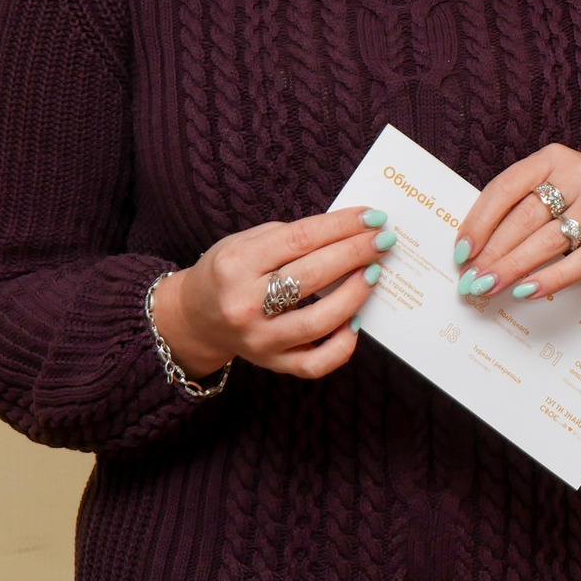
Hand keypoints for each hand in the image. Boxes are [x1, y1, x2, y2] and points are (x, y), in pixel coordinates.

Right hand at [152, 206, 396, 379]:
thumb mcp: (245, 242)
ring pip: (318, 321)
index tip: (372, 216)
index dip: (341, 226)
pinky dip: (342, 345)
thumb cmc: (229, 271)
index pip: (299, 239)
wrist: (196, 318)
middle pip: (311, 275)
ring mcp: (259, 340)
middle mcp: (245, 304)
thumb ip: (290, 237)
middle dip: (355, 253)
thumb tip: (347, 231)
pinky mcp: (273, 364)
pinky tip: (355, 321)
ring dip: (354, 295)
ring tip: (374, 273)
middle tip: (383, 239)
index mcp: (236, 264)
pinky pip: (316, 364)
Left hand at [452, 145, 580, 315]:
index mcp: (555, 158)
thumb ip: (520, 209)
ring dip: (513, 268)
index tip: (461, 251)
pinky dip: (549, 279)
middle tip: (471, 280)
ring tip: (489, 288)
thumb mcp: (555, 195)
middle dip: (493, 252)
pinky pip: (579, 261)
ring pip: (547, 240)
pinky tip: (526, 292)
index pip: (507, 187)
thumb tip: (472, 249)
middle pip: (525, 216)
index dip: (480, 221)